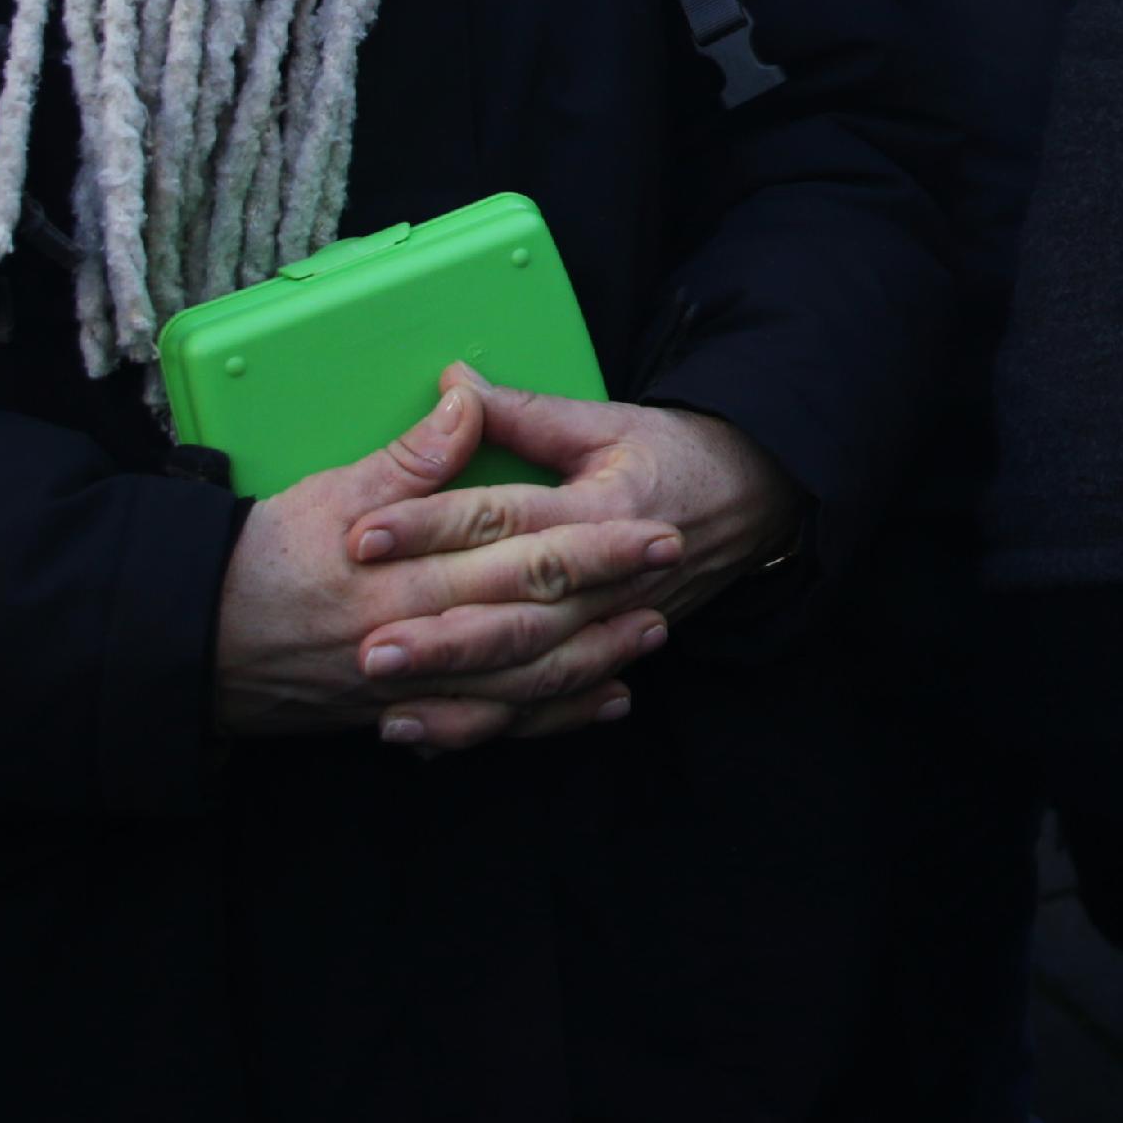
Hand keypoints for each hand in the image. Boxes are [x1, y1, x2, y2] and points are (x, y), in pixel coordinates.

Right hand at [209, 375, 661, 750]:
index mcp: (401, 577)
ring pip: (522, 681)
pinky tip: (596, 701)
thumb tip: (466, 399)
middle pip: (531, 618)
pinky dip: (547, 718)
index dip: (588, 540)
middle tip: (671, 565)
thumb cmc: (259, 561)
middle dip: (608, 595)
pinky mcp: (405, 716)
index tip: (649, 520)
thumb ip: (407, 458)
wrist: (192, 647)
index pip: (514, 553)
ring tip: (652, 635)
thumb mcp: (327, 495)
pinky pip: (489, 725)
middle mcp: (416, 641)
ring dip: (592, 660)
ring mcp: (414, 689)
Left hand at [335, 370, 805, 752]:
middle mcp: (611, 578)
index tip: (364, 535)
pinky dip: (488, 726)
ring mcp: (613, 627)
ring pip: (530, 672)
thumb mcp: (605, 421)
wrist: (758, 498)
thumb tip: (450, 384)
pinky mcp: (609, 656)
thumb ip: (523, 412)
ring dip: (458, 692)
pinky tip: (426, 738)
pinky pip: (545, 706)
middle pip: (517, 613)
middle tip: (367, 648)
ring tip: (385, 702)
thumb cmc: (675, 453)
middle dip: (441, 636)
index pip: (507, 519)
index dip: (433, 526)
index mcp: (605, 508)